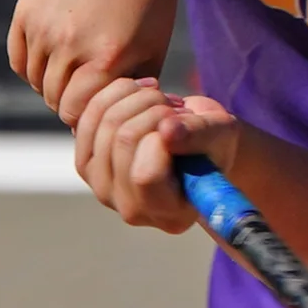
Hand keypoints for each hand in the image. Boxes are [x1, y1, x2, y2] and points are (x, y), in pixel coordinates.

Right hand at [7, 0, 175, 122]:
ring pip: (35, 79)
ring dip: (51, 84)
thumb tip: (115, 132)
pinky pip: (19, 58)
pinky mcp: (26, 10)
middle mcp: (70, 42)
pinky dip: (32, 66)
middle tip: (86, 93)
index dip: (86, 116)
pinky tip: (55, 59)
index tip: (98, 111)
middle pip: (54, 98)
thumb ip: (132, 94)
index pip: (76, 112)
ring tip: (74, 73)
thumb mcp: (153, 50)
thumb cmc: (148, 3)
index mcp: (105, 57)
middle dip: (69, 102)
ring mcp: (43, 25)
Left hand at [71, 77, 238, 230]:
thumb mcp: (221, 136)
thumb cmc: (213, 145)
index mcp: (170, 214)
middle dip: (153, 108)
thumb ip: (200, 135)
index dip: (161, 136)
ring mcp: (103, 187)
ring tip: (161, 102)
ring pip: (105, 122)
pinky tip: (139, 94)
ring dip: (137, 98)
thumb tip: (167, 130)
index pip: (145, 175)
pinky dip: (114, 93)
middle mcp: (132, 209)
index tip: (183, 121)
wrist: (192, 144)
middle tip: (176, 108)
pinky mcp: (86, 162)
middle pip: (123, 141)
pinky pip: (86, 114)